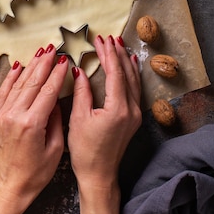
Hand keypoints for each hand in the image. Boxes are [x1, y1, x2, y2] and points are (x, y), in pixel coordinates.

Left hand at [0, 45, 68, 213]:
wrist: (9, 187)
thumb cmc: (36, 174)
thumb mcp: (55, 150)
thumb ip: (56, 121)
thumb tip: (55, 100)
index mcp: (32, 124)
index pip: (48, 91)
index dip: (57, 74)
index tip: (65, 61)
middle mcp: (15, 115)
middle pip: (32, 82)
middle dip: (44, 63)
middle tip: (54, 49)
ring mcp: (3, 115)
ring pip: (18, 84)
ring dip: (30, 66)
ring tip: (40, 52)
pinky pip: (4, 92)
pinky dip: (11, 78)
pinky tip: (18, 66)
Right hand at [68, 35, 140, 187]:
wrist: (99, 176)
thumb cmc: (85, 151)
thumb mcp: (78, 118)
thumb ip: (81, 92)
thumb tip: (79, 70)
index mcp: (118, 108)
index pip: (114, 73)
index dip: (107, 54)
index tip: (99, 40)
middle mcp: (131, 109)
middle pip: (127, 73)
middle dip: (117, 53)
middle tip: (108, 38)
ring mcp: (135, 114)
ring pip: (134, 80)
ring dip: (125, 61)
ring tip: (119, 45)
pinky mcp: (133, 119)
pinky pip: (135, 89)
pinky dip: (131, 74)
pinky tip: (129, 66)